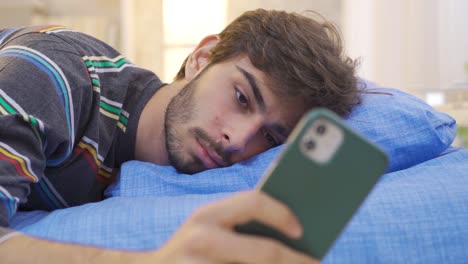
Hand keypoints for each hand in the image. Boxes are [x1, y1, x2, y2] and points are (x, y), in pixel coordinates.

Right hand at [147, 191, 319, 263]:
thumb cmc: (191, 250)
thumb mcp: (208, 230)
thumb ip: (239, 226)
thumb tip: (292, 234)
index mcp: (207, 215)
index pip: (253, 202)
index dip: (281, 213)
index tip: (301, 229)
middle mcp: (202, 238)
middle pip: (265, 253)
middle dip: (297, 262)